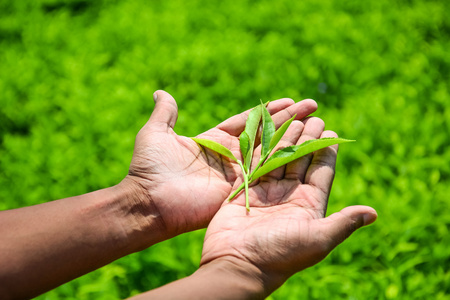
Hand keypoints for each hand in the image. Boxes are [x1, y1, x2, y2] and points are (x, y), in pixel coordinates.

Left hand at [122, 90, 318, 242]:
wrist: (149, 202)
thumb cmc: (149, 169)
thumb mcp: (155, 134)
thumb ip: (165, 114)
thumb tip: (162, 92)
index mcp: (213, 141)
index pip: (248, 122)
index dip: (269, 111)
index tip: (291, 100)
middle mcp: (229, 156)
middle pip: (265, 134)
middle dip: (289, 120)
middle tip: (313, 107)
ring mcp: (236, 174)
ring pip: (269, 151)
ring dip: (292, 137)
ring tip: (315, 122)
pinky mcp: (240, 191)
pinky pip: (265, 172)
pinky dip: (284, 160)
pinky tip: (304, 148)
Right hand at [200, 117, 377, 295]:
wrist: (237, 264)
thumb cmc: (280, 255)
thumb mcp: (317, 239)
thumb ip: (343, 223)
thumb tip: (372, 213)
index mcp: (309, 204)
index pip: (322, 171)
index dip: (327, 151)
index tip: (332, 132)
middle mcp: (289, 196)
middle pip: (301, 160)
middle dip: (308, 139)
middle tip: (316, 118)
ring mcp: (267, 192)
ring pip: (280, 158)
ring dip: (288, 138)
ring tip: (297, 118)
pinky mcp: (246, 190)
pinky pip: (257, 163)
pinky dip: (263, 147)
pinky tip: (269, 131)